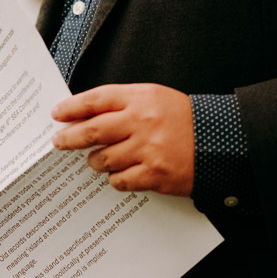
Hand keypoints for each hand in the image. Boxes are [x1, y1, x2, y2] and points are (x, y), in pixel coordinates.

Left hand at [50, 84, 195, 196]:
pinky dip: (115, 179)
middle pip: (93, 130)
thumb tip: (88, 114)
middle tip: (58, 142)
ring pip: (104, 159)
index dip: (72, 107)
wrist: (219, 142)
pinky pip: (120, 180)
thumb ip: (124, 103)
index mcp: (140, 98)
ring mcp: (148, 150)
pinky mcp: (155, 175)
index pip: (97, 99)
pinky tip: (118, 174)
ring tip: (96, 159)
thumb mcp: (154, 98)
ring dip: (95, 161)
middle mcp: (141, 122)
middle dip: (70, 137)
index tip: (57, 113)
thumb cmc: (183, 119)